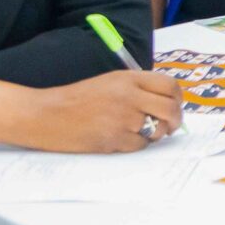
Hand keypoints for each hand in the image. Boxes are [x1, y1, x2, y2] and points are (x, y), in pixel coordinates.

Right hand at [0, 70, 185, 152]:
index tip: (175, 105)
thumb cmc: (76, 100)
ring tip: (135, 131)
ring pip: (157, 130)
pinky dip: (134, 145)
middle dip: (175, 121)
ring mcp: (124, 118)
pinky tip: (117, 139)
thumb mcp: (109, 82)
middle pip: (171, 109)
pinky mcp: (116, 138)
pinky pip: (139, 145)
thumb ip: (136, 88)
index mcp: (128, 78)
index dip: (178, 98)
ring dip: (152, 134)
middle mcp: (130, 96)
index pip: (169, 85)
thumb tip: (164, 102)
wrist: (47, 115)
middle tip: (168, 126)